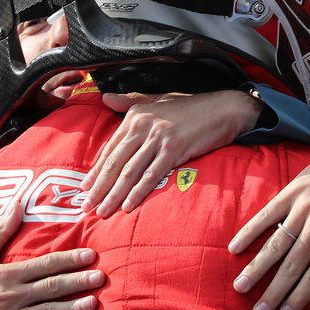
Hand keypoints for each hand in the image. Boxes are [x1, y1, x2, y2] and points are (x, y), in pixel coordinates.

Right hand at [0, 209, 101, 309]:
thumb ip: (0, 231)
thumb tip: (16, 204)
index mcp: (5, 275)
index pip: (44, 265)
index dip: (69, 259)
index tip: (90, 256)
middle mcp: (10, 296)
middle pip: (51, 287)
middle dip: (78, 282)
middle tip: (100, 277)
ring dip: (72, 308)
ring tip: (93, 302)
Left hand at [80, 90, 262, 216]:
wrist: (224, 108)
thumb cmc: (192, 108)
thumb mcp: (159, 100)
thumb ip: (131, 101)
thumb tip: (105, 98)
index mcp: (136, 114)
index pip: (110, 148)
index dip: (96, 171)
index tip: (84, 189)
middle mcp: (143, 125)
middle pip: (115, 162)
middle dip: (99, 187)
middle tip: (86, 207)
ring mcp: (158, 137)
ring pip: (130, 171)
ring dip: (114, 195)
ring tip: (102, 212)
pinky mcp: (174, 149)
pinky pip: (152, 175)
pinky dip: (138, 192)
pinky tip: (128, 206)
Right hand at [228, 133, 309, 309]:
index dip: (300, 297)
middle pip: (292, 266)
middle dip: (273, 291)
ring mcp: (304, 208)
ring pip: (276, 244)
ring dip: (257, 267)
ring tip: (240, 287)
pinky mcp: (293, 191)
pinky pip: (267, 214)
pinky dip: (250, 231)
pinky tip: (235, 248)